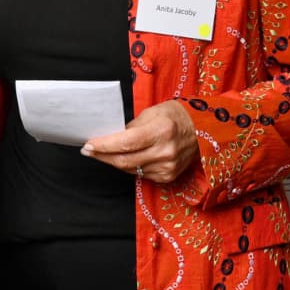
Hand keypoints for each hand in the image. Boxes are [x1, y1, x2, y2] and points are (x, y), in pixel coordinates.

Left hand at [81, 100, 197, 182]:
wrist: (201, 129)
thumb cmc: (174, 115)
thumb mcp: (151, 113)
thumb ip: (130, 127)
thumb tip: (110, 138)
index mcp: (161, 131)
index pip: (126, 142)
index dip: (104, 146)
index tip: (88, 145)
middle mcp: (165, 151)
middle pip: (125, 160)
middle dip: (102, 156)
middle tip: (88, 151)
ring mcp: (168, 167)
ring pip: (130, 169)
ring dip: (113, 162)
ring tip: (102, 153)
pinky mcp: (168, 176)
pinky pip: (141, 174)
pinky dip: (129, 166)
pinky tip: (123, 158)